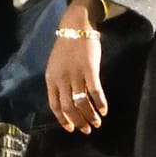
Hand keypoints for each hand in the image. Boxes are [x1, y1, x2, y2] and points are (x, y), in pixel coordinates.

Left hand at [45, 0, 106, 132]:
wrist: (75, 27)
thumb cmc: (66, 48)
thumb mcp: (56, 66)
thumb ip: (59, 82)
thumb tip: (67, 103)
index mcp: (51, 78)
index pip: (54, 105)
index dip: (63, 119)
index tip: (71, 129)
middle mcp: (61, 78)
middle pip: (68, 107)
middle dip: (79, 121)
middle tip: (88, 130)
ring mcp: (75, 74)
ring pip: (82, 102)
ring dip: (90, 115)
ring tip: (97, 122)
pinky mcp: (90, 70)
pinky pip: (95, 91)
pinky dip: (100, 103)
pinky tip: (104, 110)